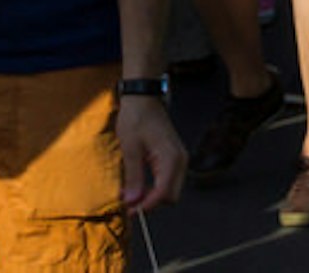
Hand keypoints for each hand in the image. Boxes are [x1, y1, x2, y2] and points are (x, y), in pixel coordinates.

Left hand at [116, 90, 185, 213]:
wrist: (143, 97)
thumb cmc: (136, 118)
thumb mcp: (130, 148)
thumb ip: (134, 176)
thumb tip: (133, 201)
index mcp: (171, 159)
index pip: (164, 193)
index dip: (147, 206)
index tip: (130, 211)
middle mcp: (180, 161)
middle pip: (170, 196)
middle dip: (150, 203)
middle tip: (129, 204)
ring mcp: (178, 159)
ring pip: (169, 189)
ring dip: (152, 196)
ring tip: (130, 195)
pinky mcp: (173, 157)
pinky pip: (167, 179)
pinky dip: (154, 186)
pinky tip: (138, 185)